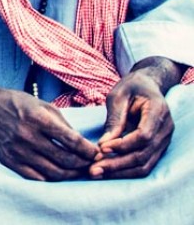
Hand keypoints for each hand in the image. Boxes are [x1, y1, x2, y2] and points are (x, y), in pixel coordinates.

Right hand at [0, 87, 97, 180]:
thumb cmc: (16, 103)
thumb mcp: (42, 105)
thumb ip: (63, 125)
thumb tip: (83, 144)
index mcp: (37, 118)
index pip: (72, 141)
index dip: (89, 150)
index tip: (97, 152)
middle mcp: (27, 136)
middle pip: (65, 160)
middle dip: (84, 164)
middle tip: (92, 163)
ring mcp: (18, 150)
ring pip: (54, 172)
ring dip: (71, 174)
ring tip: (79, 170)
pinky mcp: (10, 161)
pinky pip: (38, 177)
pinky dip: (52, 177)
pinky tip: (58, 172)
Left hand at [89, 60, 177, 179]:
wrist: (147, 86)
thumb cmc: (131, 87)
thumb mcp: (118, 96)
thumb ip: (114, 119)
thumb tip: (103, 145)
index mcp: (158, 111)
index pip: (144, 135)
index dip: (123, 145)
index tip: (101, 148)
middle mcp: (165, 129)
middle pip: (144, 155)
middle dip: (117, 164)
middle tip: (93, 169)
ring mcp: (164, 141)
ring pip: (145, 164)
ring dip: (120, 171)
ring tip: (96, 173)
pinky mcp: (157, 148)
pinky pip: (144, 164)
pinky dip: (125, 170)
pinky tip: (106, 170)